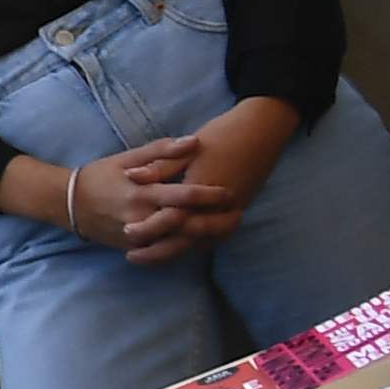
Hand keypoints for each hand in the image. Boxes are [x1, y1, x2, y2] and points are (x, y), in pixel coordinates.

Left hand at [121, 100, 296, 263]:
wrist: (263, 131)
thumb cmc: (223, 136)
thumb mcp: (189, 149)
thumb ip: (161, 166)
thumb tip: (132, 177)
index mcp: (202, 189)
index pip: (173, 218)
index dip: (149, 228)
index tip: (126, 234)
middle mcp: (219, 206)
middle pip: (186, 237)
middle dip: (160, 250)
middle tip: (132, 256)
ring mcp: (233, 210)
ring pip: (202, 241)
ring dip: (177, 250)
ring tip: (151, 256)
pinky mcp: (240, 210)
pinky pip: (217, 235)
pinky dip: (197, 242)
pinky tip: (179, 245)